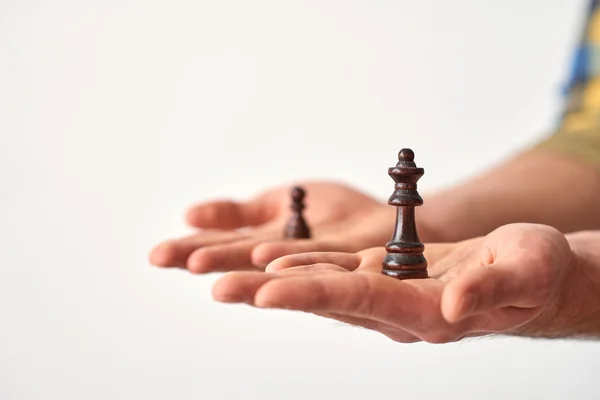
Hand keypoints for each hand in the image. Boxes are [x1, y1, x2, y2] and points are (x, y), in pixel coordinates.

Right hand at [149, 181, 420, 272]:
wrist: (389, 217)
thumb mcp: (277, 202)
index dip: (190, 248)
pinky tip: (262, 255)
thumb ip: (238, 212)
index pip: (223, 245)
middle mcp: (285, 258)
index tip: (156, 253)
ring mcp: (316, 260)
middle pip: (238, 257)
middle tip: (163, 258)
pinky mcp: (349, 257)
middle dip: (202, 256)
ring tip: (200, 264)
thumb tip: (189, 214)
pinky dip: (288, 256)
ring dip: (235, 265)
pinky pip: (318, 256)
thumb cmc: (335, 215)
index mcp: (267, 242)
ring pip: (270, 262)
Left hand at [212, 223, 576, 342]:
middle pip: (323, 300)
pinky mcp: (385, 276)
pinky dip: (303, 267)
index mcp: (425, 312)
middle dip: (272, 294)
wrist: (531, 274)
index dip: (311, 295)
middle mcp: (396, 309)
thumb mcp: (524, 272)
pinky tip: (274, 260)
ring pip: (321, 287)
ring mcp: (387, 294)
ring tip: (228, 277)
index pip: (358, 301)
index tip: (265, 293)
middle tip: (219, 288)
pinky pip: (336, 273)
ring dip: (276, 281)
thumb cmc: (537, 271)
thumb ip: (489, 292)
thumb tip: (450, 308)